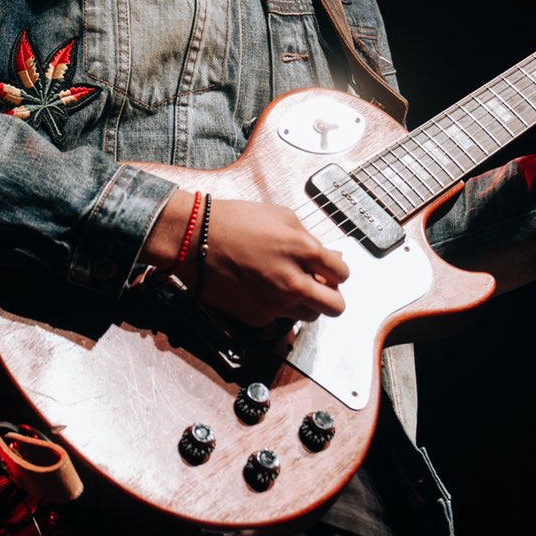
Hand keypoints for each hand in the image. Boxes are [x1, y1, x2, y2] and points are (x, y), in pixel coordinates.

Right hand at [192, 197, 348, 326]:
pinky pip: (279, 319)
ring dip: (306, 304)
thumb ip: (308, 238)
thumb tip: (327, 256)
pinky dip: (276, 309)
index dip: (337, 272)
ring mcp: (275, 303)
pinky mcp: (256, 317)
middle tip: (320, 288)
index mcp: (303, 250)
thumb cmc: (233, 221)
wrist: (193, 239)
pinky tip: (262, 290)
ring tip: (288, 287)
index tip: (330, 271)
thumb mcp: (280, 216)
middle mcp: (293, 281)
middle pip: (335, 307)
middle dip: (332, 297)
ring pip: (310, 316)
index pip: (342, 274)